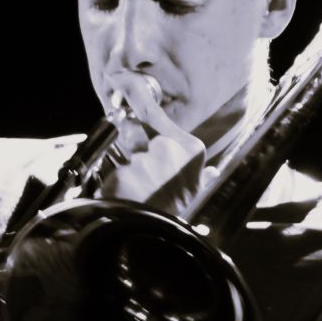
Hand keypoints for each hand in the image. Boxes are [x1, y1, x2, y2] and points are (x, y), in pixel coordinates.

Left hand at [100, 70, 209, 214]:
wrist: (159, 243)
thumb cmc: (177, 216)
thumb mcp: (198, 193)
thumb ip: (204, 178)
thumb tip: (213, 173)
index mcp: (189, 148)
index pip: (153, 112)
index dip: (132, 92)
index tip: (118, 77)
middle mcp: (168, 150)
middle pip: (133, 133)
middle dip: (129, 148)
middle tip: (138, 170)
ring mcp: (144, 162)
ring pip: (120, 155)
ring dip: (122, 169)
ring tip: (137, 193)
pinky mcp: (122, 175)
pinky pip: (109, 171)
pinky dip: (112, 183)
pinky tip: (125, 197)